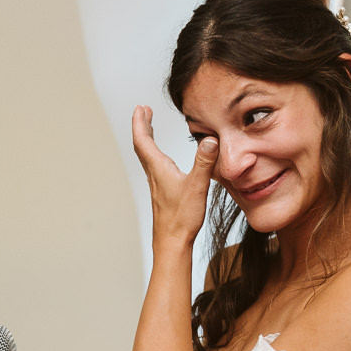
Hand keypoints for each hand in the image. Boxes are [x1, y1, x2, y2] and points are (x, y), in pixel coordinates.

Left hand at [131, 104, 216, 247]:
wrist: (172, 242)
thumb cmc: (181, 218)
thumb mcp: (197, 186)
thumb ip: (204, 162)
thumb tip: (210, 139)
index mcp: (158, 169)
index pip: (143, 141)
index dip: (140, 123)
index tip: (140, 108)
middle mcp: (154, 175)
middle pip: (143, 145)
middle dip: (143, 126)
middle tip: (144, 111)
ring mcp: (157, 184)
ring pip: (148, 157)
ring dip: (148, 139)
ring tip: (150, 127)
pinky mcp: (162, 193)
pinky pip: (155, 167)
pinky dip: (155, 154)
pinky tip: (164, 159)